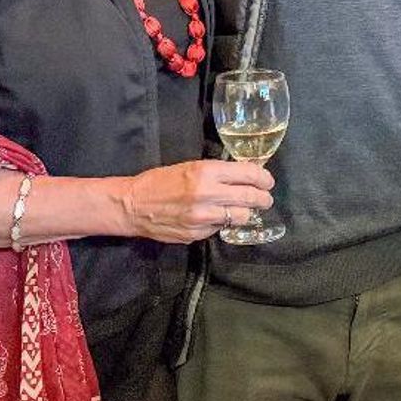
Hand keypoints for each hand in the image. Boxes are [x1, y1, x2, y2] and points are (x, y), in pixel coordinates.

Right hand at [121, 160, 273, 243]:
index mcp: (206, 172)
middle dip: (263, 198)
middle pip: (250, 198)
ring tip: (244, 210)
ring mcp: (203, 218)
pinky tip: (217, 218)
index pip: (248, 174)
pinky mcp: (197, 234)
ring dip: (246, 213)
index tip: (267, 181)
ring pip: (241, 217)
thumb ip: (217, 172)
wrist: (133, 205)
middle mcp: (207, 194)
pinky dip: (223, 223)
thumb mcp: (190, 166)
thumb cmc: (160, 181)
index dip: (263, 178)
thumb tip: (244, 175)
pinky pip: (220, 229)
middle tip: (265, 198)